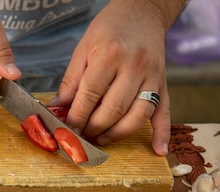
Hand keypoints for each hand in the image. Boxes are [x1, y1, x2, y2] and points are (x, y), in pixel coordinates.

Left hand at [50, 0, 182, 154]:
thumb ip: (71, 82)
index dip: (76, 117)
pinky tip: (159, 150)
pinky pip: (164, 112)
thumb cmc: (109, 30)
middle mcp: (134, 66)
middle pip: (113, 109)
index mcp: (110, 55)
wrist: (142, 12)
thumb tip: (55, 109)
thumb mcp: (83, 50)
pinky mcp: (164, 84)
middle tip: (80, 136)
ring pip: (137, 115)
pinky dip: (162, 133)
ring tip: (101, 140)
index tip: (66, 130)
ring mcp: (153, 77)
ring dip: (117, 134)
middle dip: (93, 128)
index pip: (90, 95)